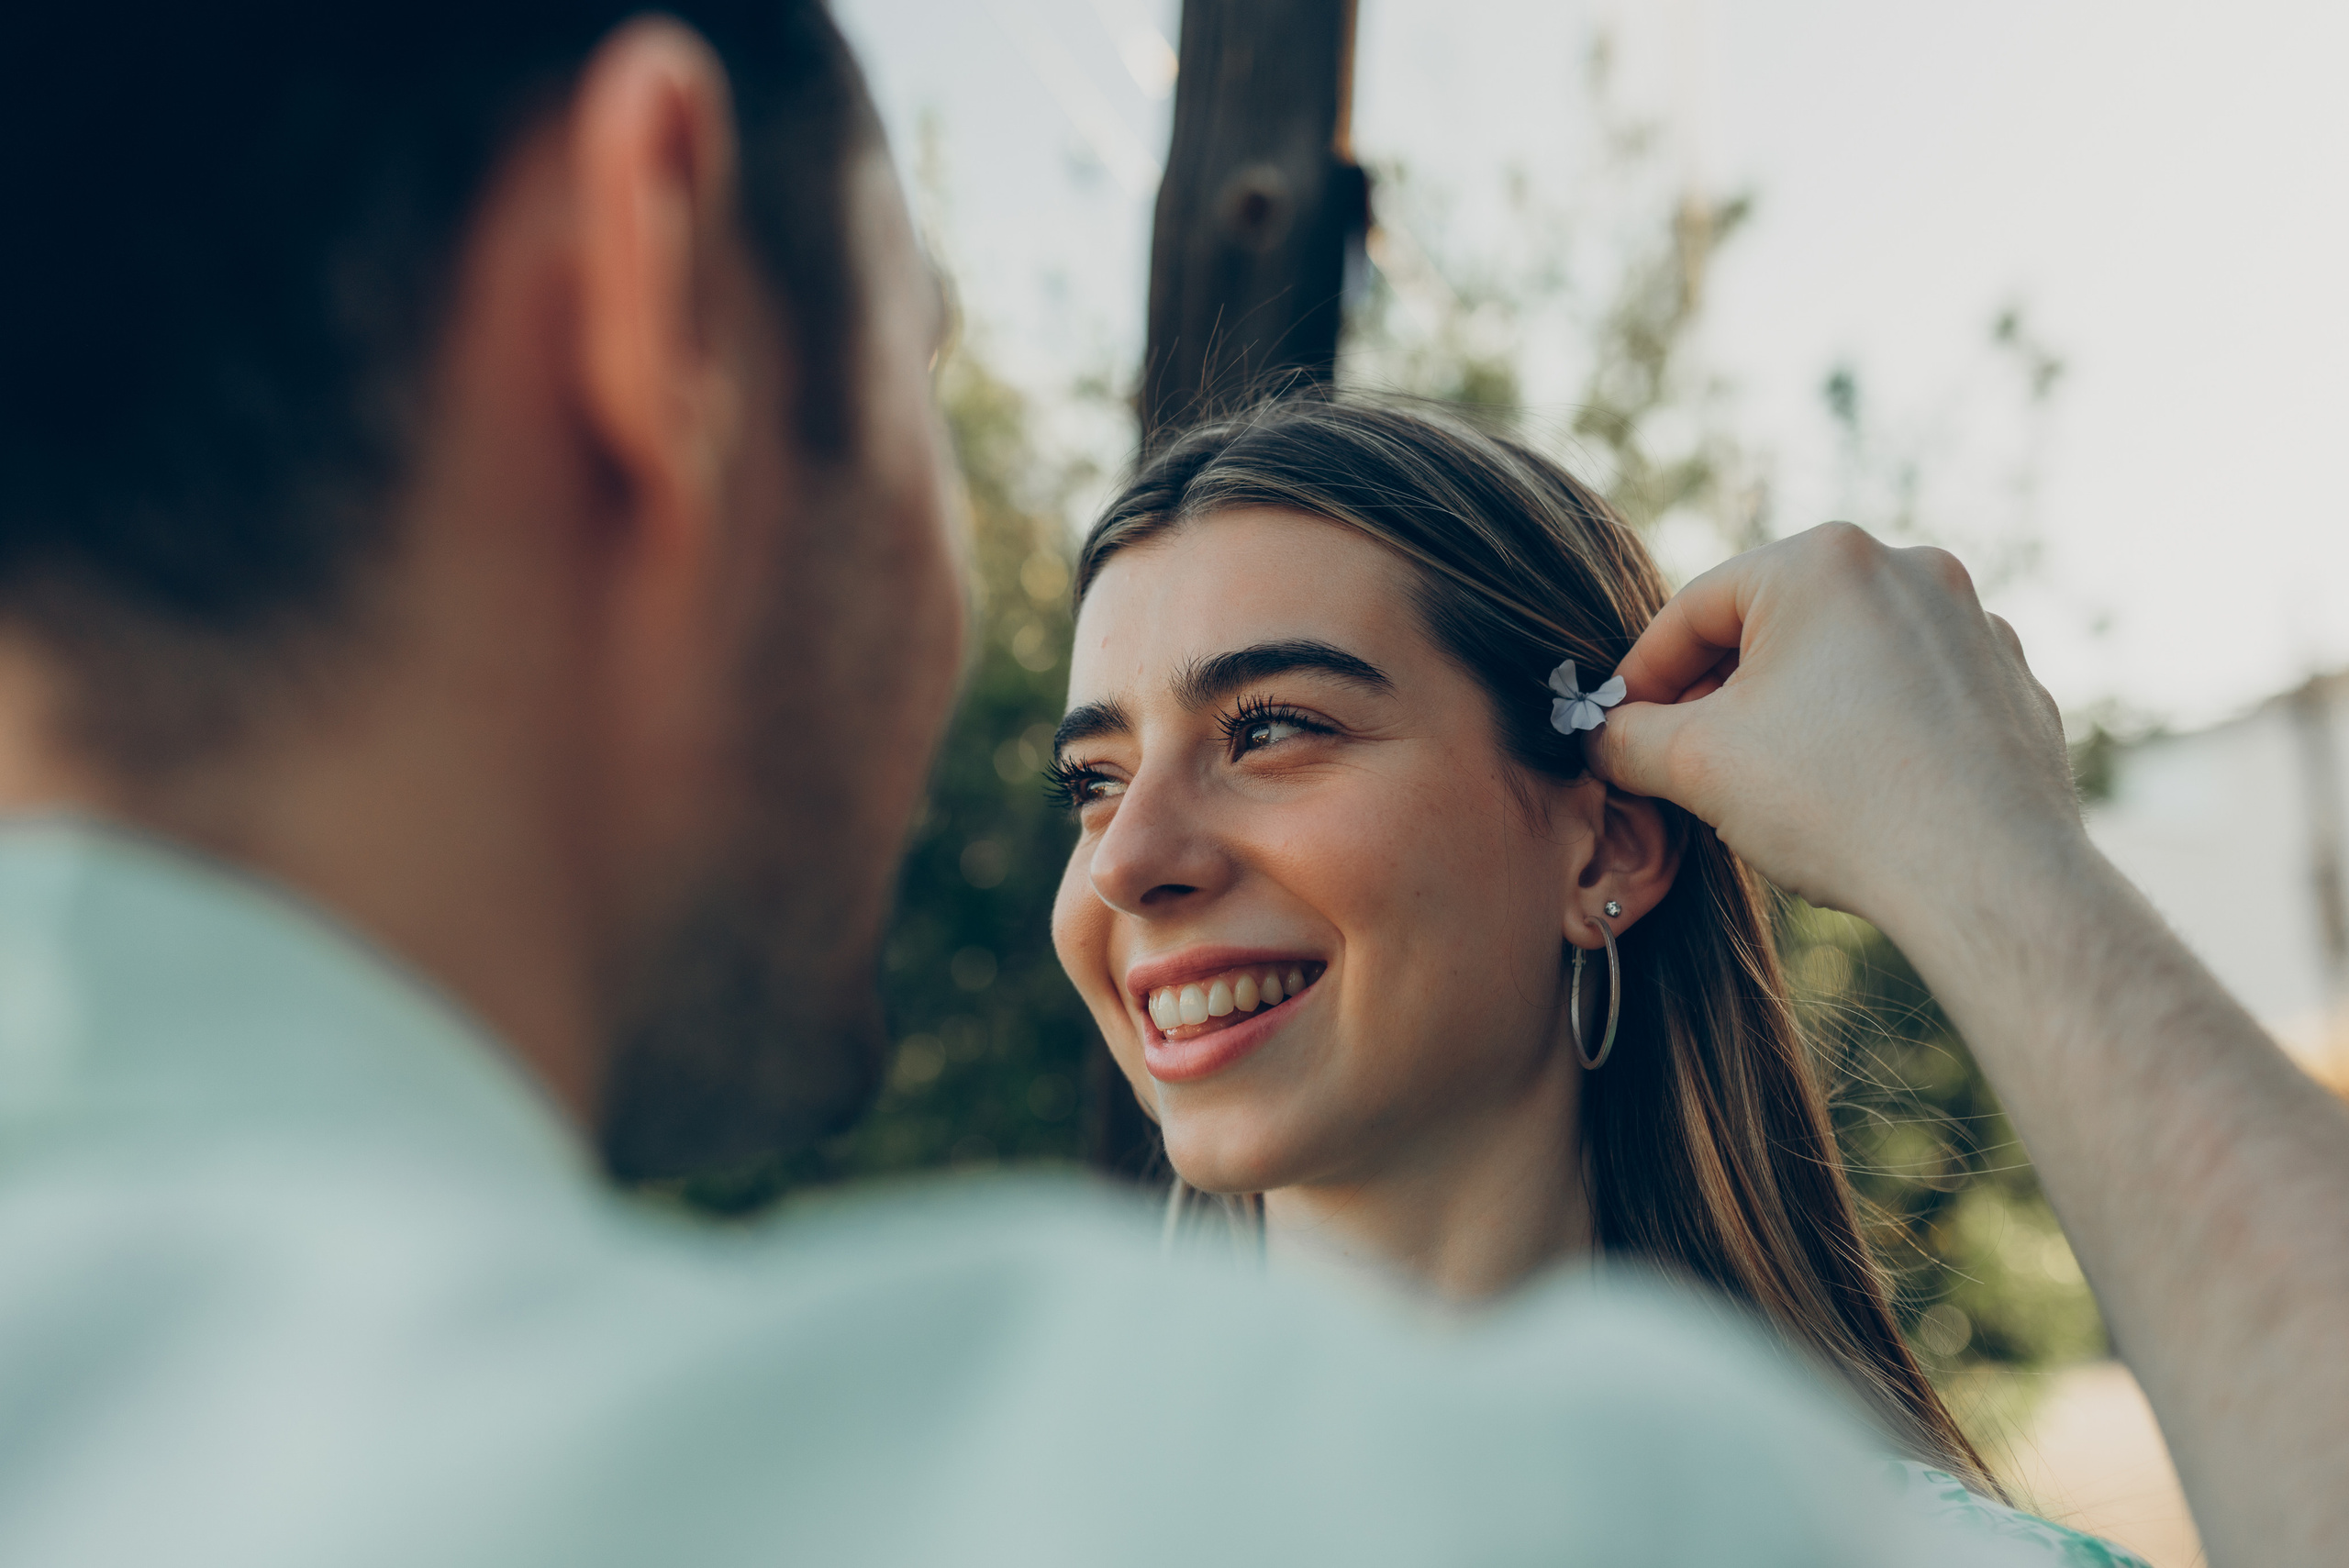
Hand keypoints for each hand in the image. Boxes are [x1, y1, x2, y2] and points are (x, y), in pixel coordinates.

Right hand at [1587, 524, 2082, 928]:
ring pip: (1846, 659)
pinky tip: (1851, 793)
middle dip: (1722, 692)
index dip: (1642, 674)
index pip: (1695, 609)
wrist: (1988, 877)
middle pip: (1774, 626)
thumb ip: (1627, 738)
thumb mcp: (1696, 765)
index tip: (1619, 727)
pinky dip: (1870, 730)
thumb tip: (1602, 737)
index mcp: (1824, 561)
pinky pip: (1912, 694)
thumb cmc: (1840, 803)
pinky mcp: (2009, 681)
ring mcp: (1971, 623)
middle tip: (1687, 759)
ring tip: (1770, 783)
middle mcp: (1908, 569)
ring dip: (1795, 710)